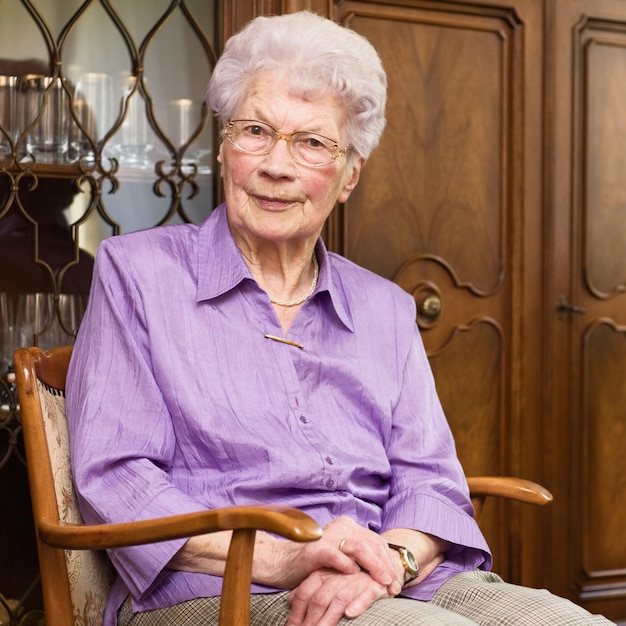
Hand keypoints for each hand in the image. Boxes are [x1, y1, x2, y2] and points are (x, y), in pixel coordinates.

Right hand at [271, 515, 399, 594]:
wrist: (284, 563)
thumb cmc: (316, 564)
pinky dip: (347, 565)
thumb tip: (386, 575)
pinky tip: (355, 574)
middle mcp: (341, 527)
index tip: (395, 583)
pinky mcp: (316, 549)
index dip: (387, 562)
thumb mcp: (342, 559)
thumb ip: (360, 560)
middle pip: (371, 544)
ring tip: (382, 582)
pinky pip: (336, 555)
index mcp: (349, 527)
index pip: (376, 542)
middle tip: (393, 586)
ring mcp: (328, 536)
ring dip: (373, 566)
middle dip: (384, 566)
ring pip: (358, 547)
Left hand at [286, 568, 391, 625]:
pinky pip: (366, 595)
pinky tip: (349, 614)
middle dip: (310, 621)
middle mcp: (338, 576)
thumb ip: (309, 588)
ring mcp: (356, 581)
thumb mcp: (327, 579)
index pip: (306, 593)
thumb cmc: (350, 576)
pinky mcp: (374, 585)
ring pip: (339, 600)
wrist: (379, 564)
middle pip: (319, 599)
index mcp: (324, 573)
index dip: (297, 612)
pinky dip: (358, 604)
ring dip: (328, 620)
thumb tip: (290, 600)